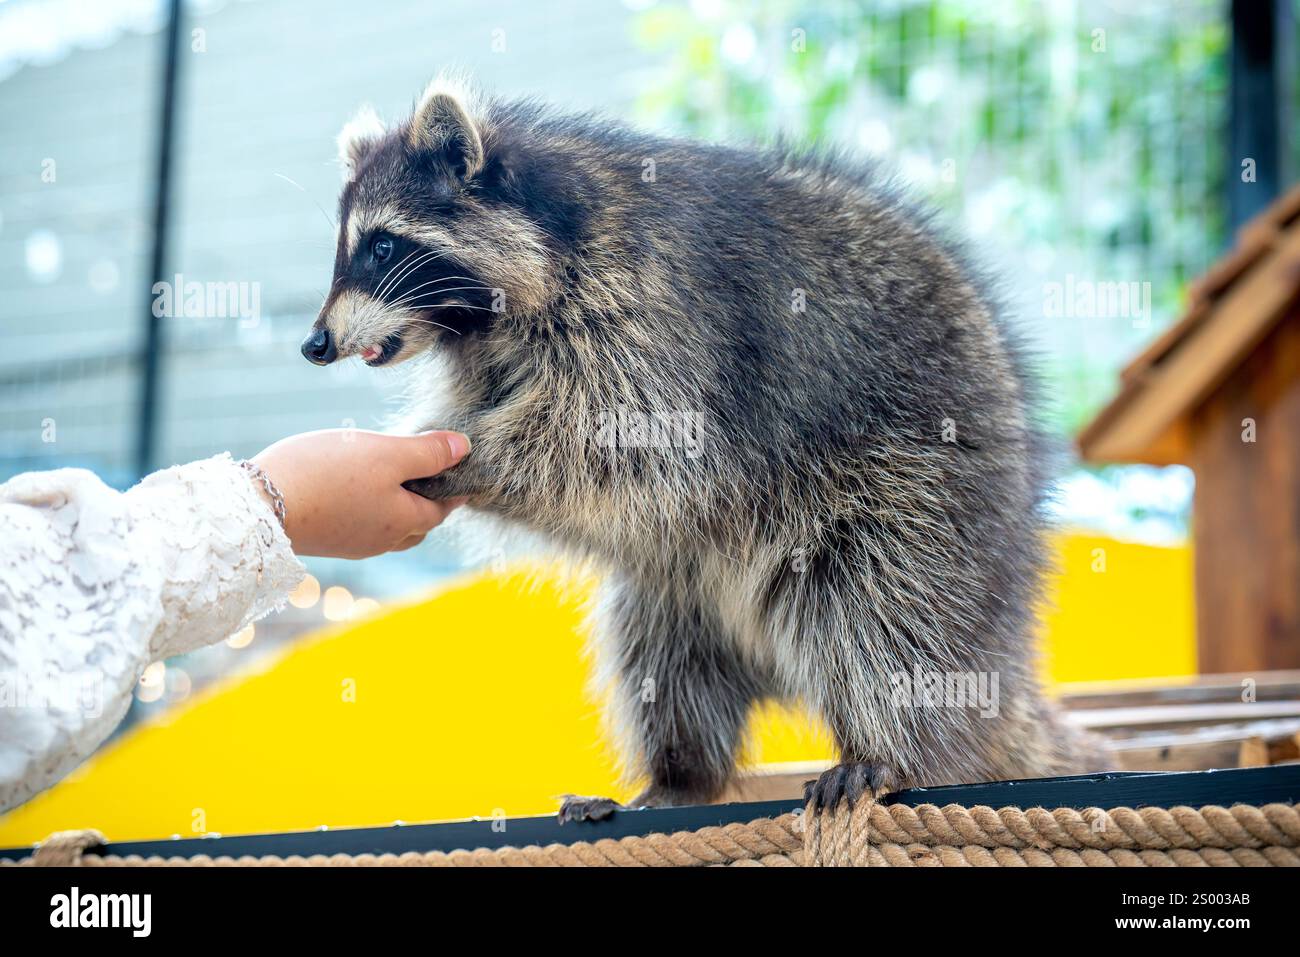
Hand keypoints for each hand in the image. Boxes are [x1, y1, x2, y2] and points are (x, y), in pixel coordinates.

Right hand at [252, 429, 470, 558]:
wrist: (258, 506)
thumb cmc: (327, 475)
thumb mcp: (385, 453)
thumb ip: (427, 453)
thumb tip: (464, 448)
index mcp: (404, 522)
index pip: (443, 509)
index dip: (455, 490)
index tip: (462, 474)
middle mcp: (381, 540)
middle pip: (418, 523)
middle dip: (428, 500)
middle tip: (432, 474)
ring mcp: (351, 543)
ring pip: (389, 526)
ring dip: (398, 504)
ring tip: (394, 476)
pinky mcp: (325, 537)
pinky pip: (361, 524)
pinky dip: (370, 507)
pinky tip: (356, 487)